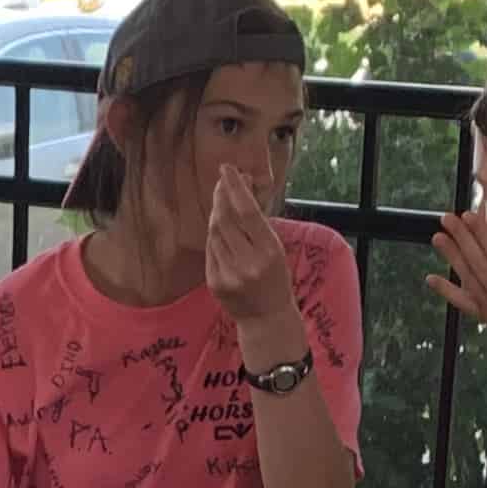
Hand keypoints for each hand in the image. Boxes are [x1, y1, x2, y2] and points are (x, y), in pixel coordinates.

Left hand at [205, 168, 306, 345]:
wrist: (267, 318)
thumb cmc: (275, 278)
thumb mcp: (275, 249)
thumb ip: (257, 223)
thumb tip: (241, 188)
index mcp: (269, 250)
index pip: (247, 212)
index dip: (235, 187)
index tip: (227, 169)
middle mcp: (248, 263)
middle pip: (225, 220)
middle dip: (221, 197)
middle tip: (221, 182)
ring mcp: (229, 274)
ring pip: (214, 234)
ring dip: (216, 215)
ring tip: (222, 204)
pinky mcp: (215, 283)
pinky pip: (210, 250)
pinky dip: (214, 237)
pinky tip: (220, 231)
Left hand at [428, 208, 486, 338]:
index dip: (483, 235)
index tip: (469, 216)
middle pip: (479, 265)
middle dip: (462, 239)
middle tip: (447, 219)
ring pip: (468, 279)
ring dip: (452, 257)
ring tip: (438, 237)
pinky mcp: (484, 317)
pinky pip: (462, 302)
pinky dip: (446, 290)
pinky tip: (431, 278)